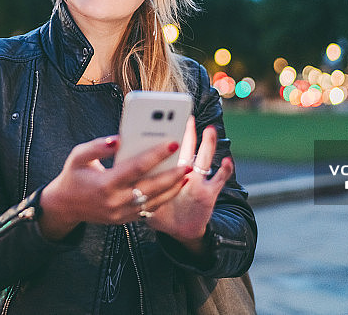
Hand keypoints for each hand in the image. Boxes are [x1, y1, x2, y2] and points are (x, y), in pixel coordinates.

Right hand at [38, 135, 189, 239]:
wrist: (64, 207)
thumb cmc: (73, 176)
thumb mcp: (77, 156)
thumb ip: (97, 146)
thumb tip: (119, 139)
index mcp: (105, 184)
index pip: (137, 167)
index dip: (156, 155)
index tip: (173, 143)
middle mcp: (115, 201)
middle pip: (151, 187)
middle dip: (172, 174)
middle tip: (188, 162)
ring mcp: (121, 214)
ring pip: (154, 201)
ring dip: (173, 188)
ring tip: (186, 173)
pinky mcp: (125, 220)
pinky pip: (149, 210)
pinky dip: (164, 198)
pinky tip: (174, 185)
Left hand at [145, 117, 233, 252]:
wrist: (180, 231)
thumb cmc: (162, 213)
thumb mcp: (145, 196)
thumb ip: (136, 182)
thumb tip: (121, 167)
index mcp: (169, 170)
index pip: (169, 148)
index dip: (167, 134)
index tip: (164, 118)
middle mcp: (185, 172)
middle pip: (187, 148)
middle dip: (188, 132)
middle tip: (186, 116)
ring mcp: (199, 181)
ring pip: (204, 158)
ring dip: (208, 144)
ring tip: (209, 130)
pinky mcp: (209, 193)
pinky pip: (219, 180)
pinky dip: (225, 170)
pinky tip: (226, 160)